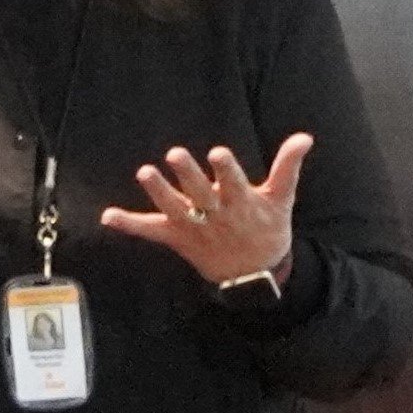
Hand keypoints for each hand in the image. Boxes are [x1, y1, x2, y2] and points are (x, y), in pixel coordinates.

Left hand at [101, 135, 312, 285]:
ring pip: (175, 210)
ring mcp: (195, 228)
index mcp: (242, 204)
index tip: (217, 153)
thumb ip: (288, 166)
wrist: (255, 275)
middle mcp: (216, 216)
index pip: (234, 184)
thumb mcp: (282, 199)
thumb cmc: (268, 229)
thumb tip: (305, 137)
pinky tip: (108, 216)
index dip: (225, 170)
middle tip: (175, 155)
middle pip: (201, 195)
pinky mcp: (178, 238)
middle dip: (189, 176)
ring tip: (145, 172)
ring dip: (158, 192)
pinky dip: (129, 224)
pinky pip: (151, 231)